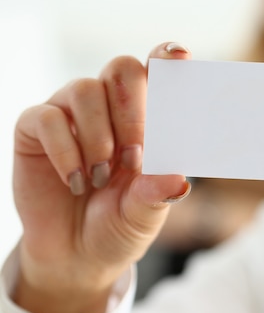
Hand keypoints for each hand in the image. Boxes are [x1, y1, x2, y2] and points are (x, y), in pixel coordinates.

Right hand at [12, 42, 191, 312]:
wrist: (77, 255)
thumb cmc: (119, 225)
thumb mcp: (144, 215)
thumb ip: (157, 194)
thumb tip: (178, 180)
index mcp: (146, 121)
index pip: (157, 75)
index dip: (167, 58)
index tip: (179, 56)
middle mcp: (110, 110)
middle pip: (122, 69)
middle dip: (133, 109)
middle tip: (136, 156)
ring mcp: (72, 117)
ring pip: (85, 88)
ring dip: (99, 135)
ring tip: (103, 177)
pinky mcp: (35, 131)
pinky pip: (48, 118)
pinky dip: (66, 151)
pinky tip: (77, 181)